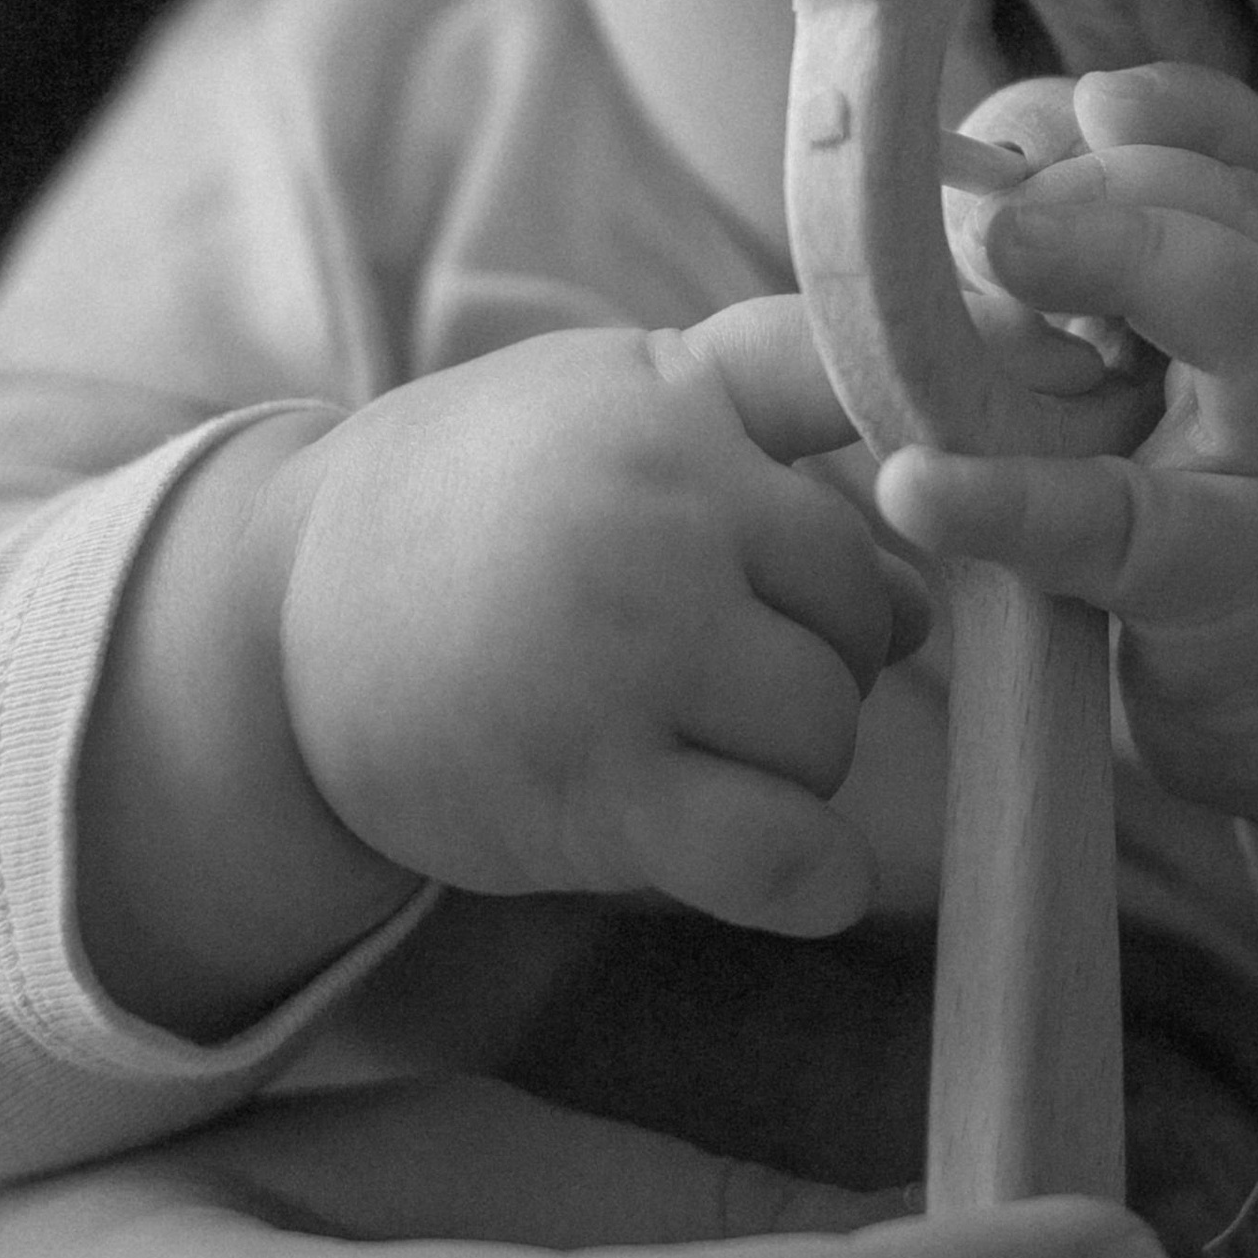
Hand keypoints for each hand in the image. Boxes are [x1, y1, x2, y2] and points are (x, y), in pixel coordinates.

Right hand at [273, 296, 932, 929]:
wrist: (286, 619)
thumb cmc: (484, 501)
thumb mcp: (612, 402)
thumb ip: (772, 435)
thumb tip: (922, 598)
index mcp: (670, 402)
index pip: (849, 382)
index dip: (934, 434)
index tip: (971, 468)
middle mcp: (661, 514)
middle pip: (854, 607)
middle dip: (821, 651)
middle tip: (727, 666)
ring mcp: (631, 654)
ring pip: (824, 729)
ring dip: (794, 759)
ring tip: (702, 741)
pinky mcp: (596, 792)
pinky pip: (778, 852)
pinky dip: (811, 875)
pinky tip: (797, 866)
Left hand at [886, 66, 1257, 814]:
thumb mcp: (1228, 377)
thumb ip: (1139, 270)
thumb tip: (989, 167)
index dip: (1180, 119)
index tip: (1086, 100)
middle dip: (1139, 193)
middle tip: (1006, 199)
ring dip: (1132, 265)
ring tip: (992, 253)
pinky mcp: (1238, 596)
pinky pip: (1132, 531)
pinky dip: (1017, 503)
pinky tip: (916, 485)